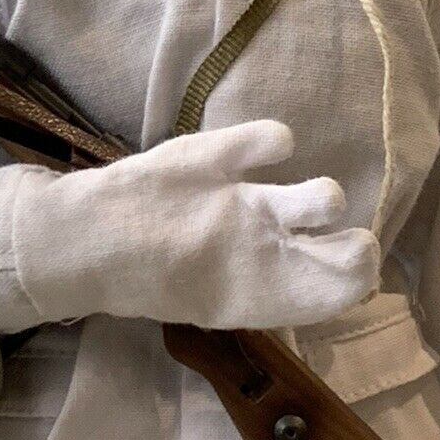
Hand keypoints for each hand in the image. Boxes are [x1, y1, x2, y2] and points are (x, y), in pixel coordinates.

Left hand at [10, 117, 380, 329]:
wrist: (82, 244)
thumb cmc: (146, 280)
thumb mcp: (213, 301)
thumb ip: (267, 288)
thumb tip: (310, 275)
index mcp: (258, 297)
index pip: (344, 291)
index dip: (357, 274)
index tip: (343, 262)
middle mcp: (258, 254)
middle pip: (353, 252)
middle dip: (357, 245)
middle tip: (331, 237)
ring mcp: (239, 203)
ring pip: (324, 196)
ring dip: (322, 197)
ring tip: (301, 199)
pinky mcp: (211, 156)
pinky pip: (273, 138)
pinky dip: (276, 139)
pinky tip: (267, 149)